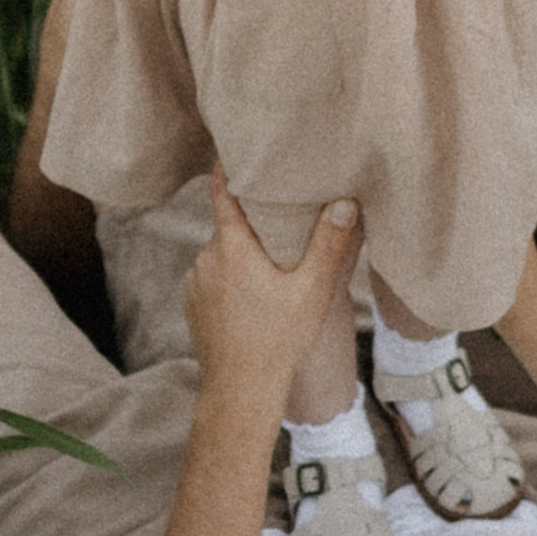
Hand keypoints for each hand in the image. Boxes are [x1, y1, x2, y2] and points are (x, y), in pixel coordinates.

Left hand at [181, 176, 361, 405]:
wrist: (241, 389)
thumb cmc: (279, 340)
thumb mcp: (313, 291)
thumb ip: (329, 244)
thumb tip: (344, 202)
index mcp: (233, 248)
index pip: (223, 192)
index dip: (229, 167)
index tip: (235, 147)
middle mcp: (206, 258)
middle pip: (230, 226)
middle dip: (254, 225)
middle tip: (282, 229)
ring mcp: (195, 281)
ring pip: (222, 253)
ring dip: (242, 256)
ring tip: (270, 275)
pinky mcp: (192, 302)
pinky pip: (213, 277)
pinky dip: (230, 279)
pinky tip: (253, 300)